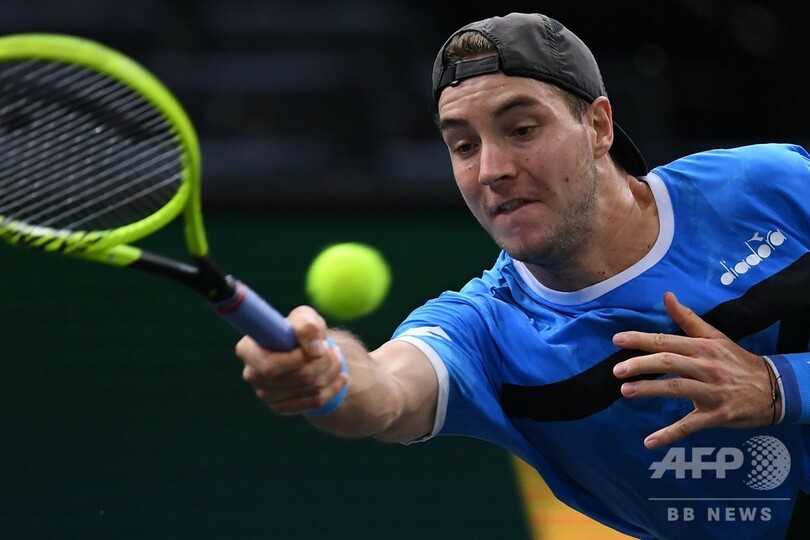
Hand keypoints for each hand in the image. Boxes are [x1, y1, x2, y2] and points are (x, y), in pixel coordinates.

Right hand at [235, 305, 347, 414]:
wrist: (304, 350)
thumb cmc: (298, 329)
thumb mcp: (304, 317)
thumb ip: (307, 326)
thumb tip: (315, 350)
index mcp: (248, 349)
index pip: (270, 366)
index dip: (297, 359)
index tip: (314, 347)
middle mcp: (252, 374)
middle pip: (297, 376)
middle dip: (323, 361)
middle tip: (331, 348)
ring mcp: (265, 394)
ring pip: (310, 388)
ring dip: (331, 370)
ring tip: (335, 356)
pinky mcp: (281, 407)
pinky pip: (315, 401)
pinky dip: (333, 388)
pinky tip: (340, 376)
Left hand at [612, 292, 778, 448]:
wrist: (774, 389)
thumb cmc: (737, 361)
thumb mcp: (716, 336)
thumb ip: (688, 318)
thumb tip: (666, 296)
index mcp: (703, 347)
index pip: (667, 341)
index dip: (641, 340)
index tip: (617, 340)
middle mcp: (706, 367)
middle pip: (669, 363)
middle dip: (641, 365)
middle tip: (616, 370)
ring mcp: (711, 392)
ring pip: (676, 389)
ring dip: (649, 390)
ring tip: (625, 391)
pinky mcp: (717, 415)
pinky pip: (689, 426)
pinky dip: (669, 435)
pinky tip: (649, 441)